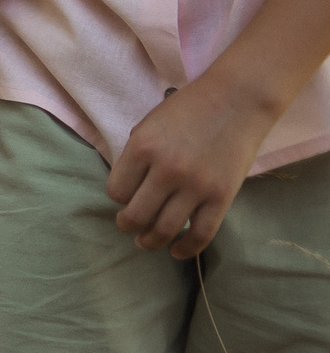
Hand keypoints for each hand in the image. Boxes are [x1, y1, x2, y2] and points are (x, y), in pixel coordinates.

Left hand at [109, 73, 275, 256]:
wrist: (236, 101)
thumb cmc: (187, 110)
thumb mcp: (149, 125)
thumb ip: (136, 156)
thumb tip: (125, 190)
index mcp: (142, 147)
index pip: (116, 190)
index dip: (118, 197)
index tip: (124, 196)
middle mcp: (167, 170)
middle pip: (136, 215)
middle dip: (127, 225)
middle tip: (127, 227)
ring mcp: (195, 186)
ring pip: (165, 230)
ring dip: (151, 241)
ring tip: (146, 241)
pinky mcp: (221, 198)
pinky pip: (200, 234)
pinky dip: (186, 249)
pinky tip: (177, 251)